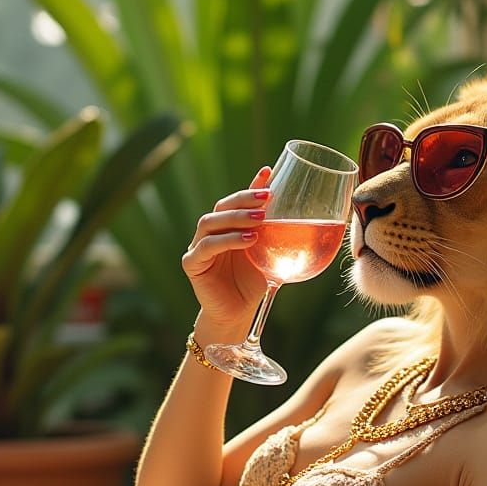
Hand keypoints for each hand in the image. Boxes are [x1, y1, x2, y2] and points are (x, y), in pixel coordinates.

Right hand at [181, 167, 271, 332]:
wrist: (238, 312)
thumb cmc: (253, 281)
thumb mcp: (267, 252)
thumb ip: (272, 231)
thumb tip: (294, 210)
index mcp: (226, 227)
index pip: (236, 200)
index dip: (250, 186)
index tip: (267, 173)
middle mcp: (210, 233)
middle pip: (221, 206)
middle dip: (243, 199)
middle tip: (266, 197)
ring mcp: (197, 247)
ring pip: (210, 222)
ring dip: (235, 218)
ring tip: (259, 219)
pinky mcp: (192, 264)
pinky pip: (206, 247)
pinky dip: (227, 240)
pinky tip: (248, 240)